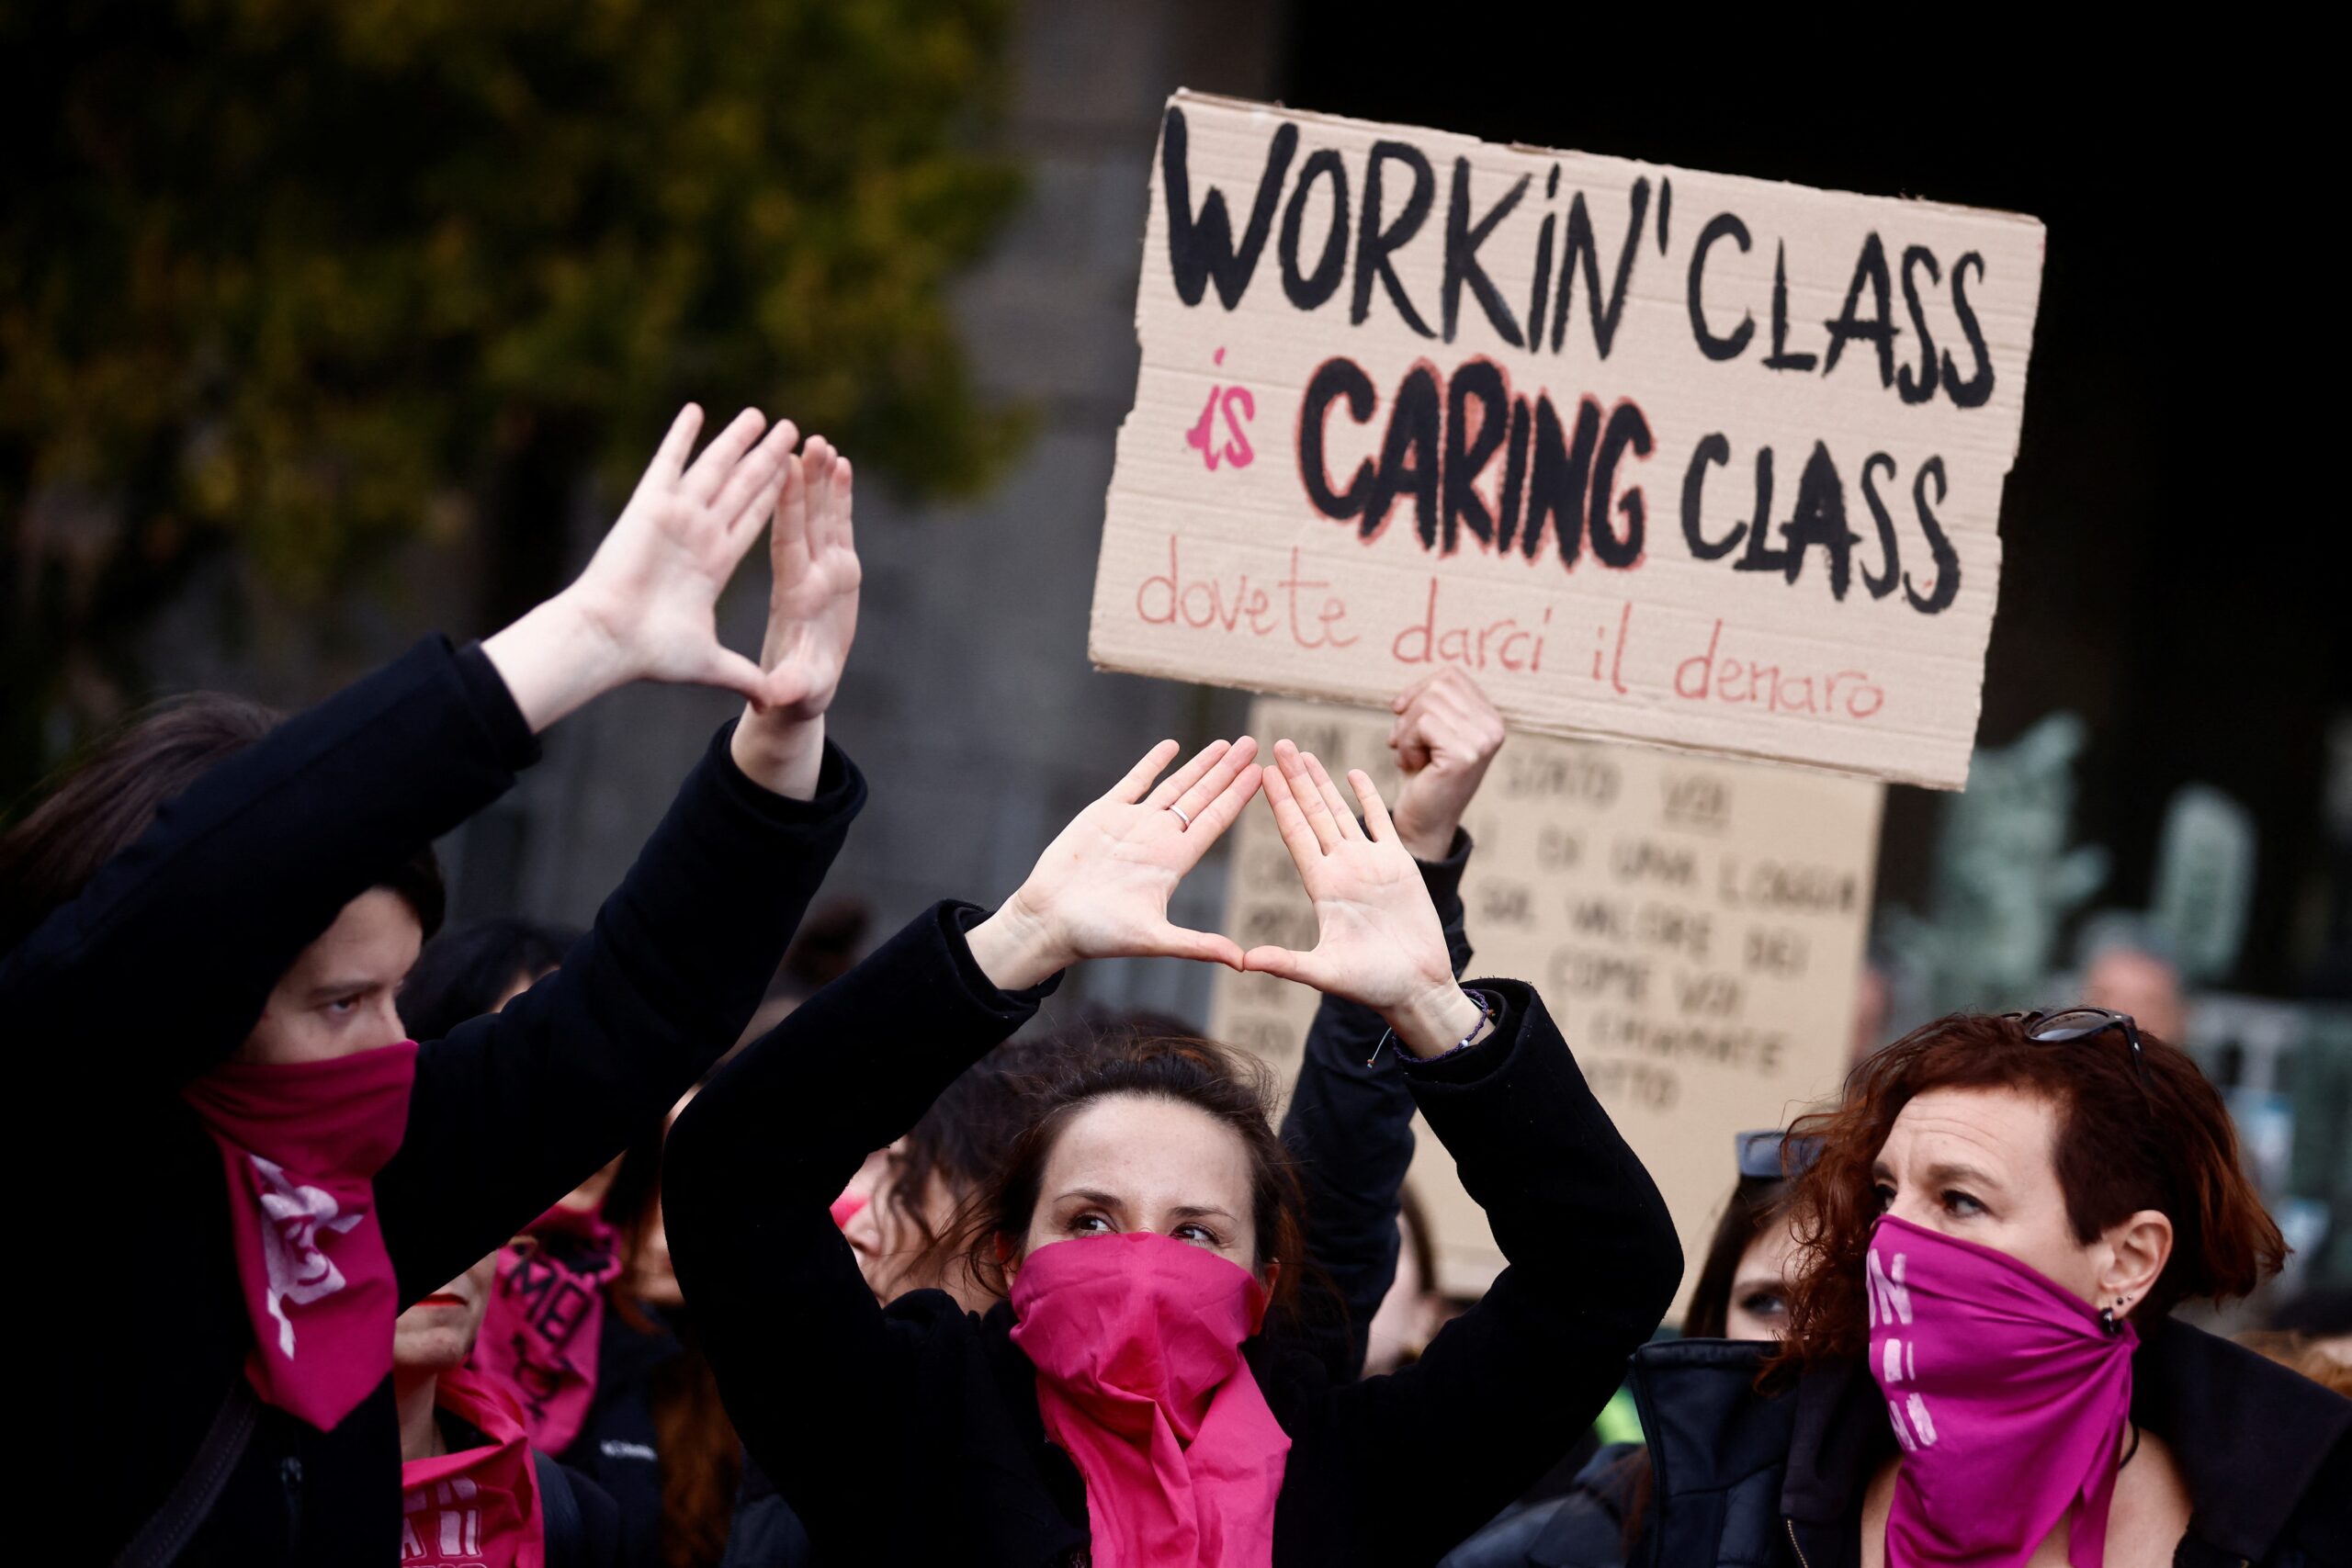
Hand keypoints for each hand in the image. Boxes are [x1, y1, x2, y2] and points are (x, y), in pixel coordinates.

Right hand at [484, 405, 800, 731]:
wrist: (610, 640)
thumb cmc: (651, 653)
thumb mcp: (711, 662)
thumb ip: (744, 674)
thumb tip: (773, 701)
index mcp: (714, 564)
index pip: (754, 522)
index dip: (777, 499)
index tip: (799, 478)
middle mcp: (699, 534)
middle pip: (743, 488)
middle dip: (767, 459)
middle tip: (792, 431)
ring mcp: (677, 517)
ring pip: (715, 469)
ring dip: (737, 441)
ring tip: (763, 416)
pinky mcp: (651, 505)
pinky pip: (670, 461)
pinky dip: (682, 436)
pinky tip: (698, 410)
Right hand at [729, 436, 862, 797]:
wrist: (810, 694)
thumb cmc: (795, 694)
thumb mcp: (791, 692)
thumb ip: (788, 688)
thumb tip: (778, 696)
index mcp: (801, 597)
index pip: (794, 544)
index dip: (794, 507)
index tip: (793, 471)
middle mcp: (820, 579)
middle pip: (816, 523)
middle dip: (817, 484)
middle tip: (818, 442)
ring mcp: (831, 573)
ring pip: (826, 518)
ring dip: (826, 482)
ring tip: (826, 442)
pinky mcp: (836, 571)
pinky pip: (834, 528)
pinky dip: (837, 497)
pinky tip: (840, 464)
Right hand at [964, 737, 1262, 990]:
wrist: (1048, 920)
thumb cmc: (1097, 934)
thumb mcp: (1152, 939)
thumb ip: (1198, 946)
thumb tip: (1242, 962)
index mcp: (1173, 863)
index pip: (1215, 821)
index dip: (1237, 796)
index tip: (1262, 774)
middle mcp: (1158, 839)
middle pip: (1202, 797)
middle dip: (1227, 771)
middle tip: (1254, 745)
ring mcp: (1133, 824)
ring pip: (1175, 785)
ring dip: (1200, 764)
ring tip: (1226, 744)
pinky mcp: (1104, 814)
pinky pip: (1134, 782)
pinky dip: (1153, 763)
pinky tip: (1172, 746)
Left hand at [1243, 742, 1485, 1057]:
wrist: (1418, 989)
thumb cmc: (1372, 986)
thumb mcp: (1325, 974)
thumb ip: (1287, 963)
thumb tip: (1244, 963)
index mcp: (1322, 887)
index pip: (1296, 834)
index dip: (1280, 802)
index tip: (1261, 774)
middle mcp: (1341, 869)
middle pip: (1313, 813)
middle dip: (1295, 779)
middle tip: (1277, 744)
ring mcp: (1370, 864)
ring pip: (1342, 811)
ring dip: (1323, 782)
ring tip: (1304, 752)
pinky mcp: (1400, 865)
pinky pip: (1381, 822)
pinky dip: (1369, 798)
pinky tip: (1353, 773)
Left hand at [1387, 669, 1506, 861]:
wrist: (1422, 822)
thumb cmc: (1423, 775)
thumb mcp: (1431, 731)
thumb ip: (1434, 702)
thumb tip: (1423, 684)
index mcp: (1490, 717)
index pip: (1450, 676)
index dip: (1418, 691)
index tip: (1401, 715)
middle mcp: (1494, 727)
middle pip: (1438, 686)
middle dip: (1409, 712)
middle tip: (1402, 742)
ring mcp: (1483, 741)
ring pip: (1427, 703)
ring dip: (1405, 730)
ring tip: (1408, 755)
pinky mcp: (1465, 755)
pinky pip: (1423, 723)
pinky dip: (1406, 742)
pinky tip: (1411, 764)